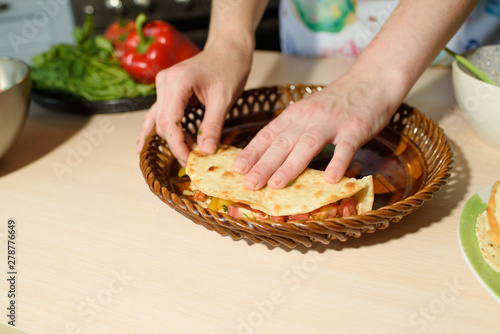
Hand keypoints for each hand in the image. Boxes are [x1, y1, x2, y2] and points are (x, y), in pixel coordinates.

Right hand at [136, 43, 252, 164]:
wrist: (228, 50)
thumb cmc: (229, 68)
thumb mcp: (224, 99)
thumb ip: (212, 125)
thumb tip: (205, 151)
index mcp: (178, 82)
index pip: (170, 122)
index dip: (178, 146)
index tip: (190, 162)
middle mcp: (165, 82)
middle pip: (163, 124)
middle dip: (178, 145)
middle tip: (196, 160)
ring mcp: (163, 86)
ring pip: (160, 121)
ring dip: (172, 139)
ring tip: (187, 155)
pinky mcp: (167, 90)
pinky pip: (157, 113)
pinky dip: (153, 129)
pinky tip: (141, 145)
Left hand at [232, 68, 402, 189]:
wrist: (371, 81)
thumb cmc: (337, 102)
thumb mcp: (307, 111)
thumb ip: (291, 130)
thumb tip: (270, 156)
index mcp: (294, 114)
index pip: (267, 135)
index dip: (251, 153)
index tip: (235, 169)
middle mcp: (308, 117)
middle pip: (282, 143)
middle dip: (263, 165)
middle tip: (248, 184)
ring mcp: (332, 123)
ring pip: (307, 145)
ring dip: (290, 166)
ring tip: (276, 185)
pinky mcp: (355, 128)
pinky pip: (345, 148)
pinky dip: (337, 163)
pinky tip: (329, 179)